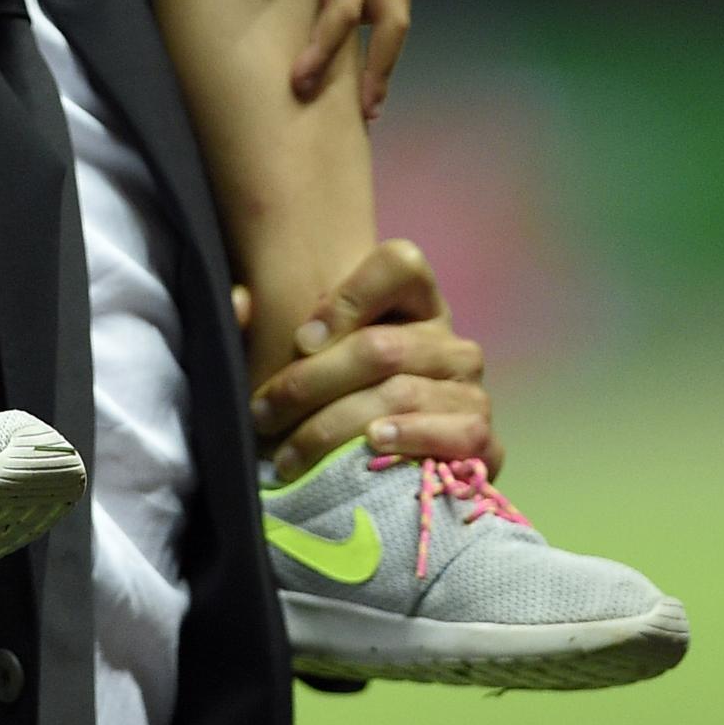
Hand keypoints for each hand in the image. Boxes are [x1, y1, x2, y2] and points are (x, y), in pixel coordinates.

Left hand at [245, 240, 498, 485]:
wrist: (391, 461)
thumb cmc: (335, 390)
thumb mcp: (305, 348)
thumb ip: (266, 316)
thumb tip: (239, 304)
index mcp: (416, 300)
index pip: (400, 264)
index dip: (348, 297)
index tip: (299, 338)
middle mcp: (449, 341)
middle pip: (382, 346)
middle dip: (312, 383)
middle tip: (264, 411)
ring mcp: (471, 390)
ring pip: (405, 393)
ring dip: (339, 424)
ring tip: (294, 449)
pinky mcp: (484, 442)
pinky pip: (461, 433)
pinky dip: (415, 439)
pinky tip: (374, 445)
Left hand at [252, 0, 421, 116]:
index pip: (341, 10)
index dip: (322, 52)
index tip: (300, 88)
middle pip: (388, 22)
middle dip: (376, 71)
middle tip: (364, 117)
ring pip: (400, 3)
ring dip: (389, 48)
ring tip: (376, 85)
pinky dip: (391, 11)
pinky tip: (379, 20)